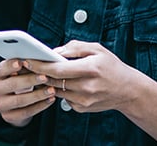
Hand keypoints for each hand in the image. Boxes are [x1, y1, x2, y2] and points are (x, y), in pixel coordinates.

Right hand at [0, 59, 56, 126]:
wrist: (16, 102)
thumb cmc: (20, 79)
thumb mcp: (18, 71)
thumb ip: (24, 65)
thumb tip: (37, 59)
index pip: (0, 69)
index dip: (10, 66)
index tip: (22, 62)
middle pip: (12, 84)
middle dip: (30, 80)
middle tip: (45, 77)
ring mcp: (0, 104)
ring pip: (19, 100)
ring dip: (38, 95)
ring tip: (51, 90)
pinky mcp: (8, 116)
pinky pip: (26, 112)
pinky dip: (40, 106)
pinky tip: (50, 99)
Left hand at [25, 40, 150, 112]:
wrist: (128, 90)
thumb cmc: (112, 67)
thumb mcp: (97, 49)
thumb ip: (75, 47)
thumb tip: (55, 51)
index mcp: (90, 69)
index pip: (57, 69)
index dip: (39, 65)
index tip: (28, 60)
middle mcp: (87, 87)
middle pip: (53, 81)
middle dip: (39, 73)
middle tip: (28, 66)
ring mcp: (84, 100)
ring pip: (56, 90)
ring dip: (48, 82)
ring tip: (44, 73)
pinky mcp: (82, 108)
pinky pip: (64, 98)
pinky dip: (61, 90)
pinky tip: (64, 83)